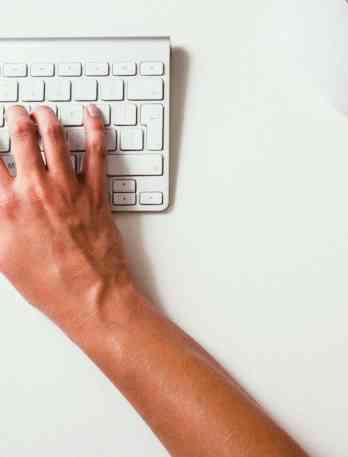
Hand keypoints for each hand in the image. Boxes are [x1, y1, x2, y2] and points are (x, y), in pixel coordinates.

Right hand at [0, 105, 130, 328]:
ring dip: (47, 118)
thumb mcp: (2, 254)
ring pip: (56, 138)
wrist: (89, 296)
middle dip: (14, 117)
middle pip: (20, 137)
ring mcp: (68, 189)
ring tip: (43, 110)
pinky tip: (92, 115)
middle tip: (14, 110)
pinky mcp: (96, 193)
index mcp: (5, 206)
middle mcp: (35, 190)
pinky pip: (96, 153)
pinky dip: (95, 129)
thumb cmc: (47, 283)